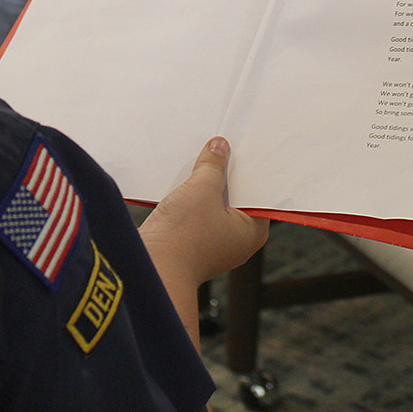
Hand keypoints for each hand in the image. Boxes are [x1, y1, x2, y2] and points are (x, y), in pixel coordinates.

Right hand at [140, 137, 269, 287]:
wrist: (153, 267)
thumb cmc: (185, 237)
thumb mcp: (202, 189)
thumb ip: (213, 165)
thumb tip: (220, 148)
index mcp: (252, 230)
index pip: (258, 192)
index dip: (250, 167)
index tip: (243, 146)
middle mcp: (237, 239)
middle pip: (235, 196)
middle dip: (225, 173)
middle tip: (221, 145)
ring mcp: (213, 241)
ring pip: (214, 203)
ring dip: (205, 184)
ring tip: (200, 158)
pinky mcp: (192, 241)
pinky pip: (197, 212)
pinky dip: (192, 196)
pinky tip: (182, 178)